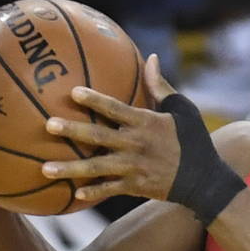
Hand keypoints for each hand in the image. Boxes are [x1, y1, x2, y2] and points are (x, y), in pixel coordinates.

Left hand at [41, 54, 182, 202]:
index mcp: (146, 123)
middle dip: (73, 131)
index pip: (116, 109)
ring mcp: (133, 167)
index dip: (95, 100)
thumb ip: (161, 86)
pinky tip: (73, 193)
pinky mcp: (135, 186)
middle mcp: (136, 145)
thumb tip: (151, 57)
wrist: (205, 180)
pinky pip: (109, 189)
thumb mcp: (183, 110)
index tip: (73, 92)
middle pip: (98, 137)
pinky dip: (92, 192)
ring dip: (70, 168)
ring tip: (45, 168)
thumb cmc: (193, 140)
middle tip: (49, 125)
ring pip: (96, 167)